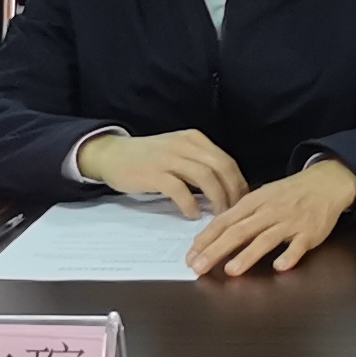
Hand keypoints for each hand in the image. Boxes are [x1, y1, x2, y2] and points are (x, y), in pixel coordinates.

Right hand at [79, 128, 250, 216]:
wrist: (112, 154)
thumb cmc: (148, 158)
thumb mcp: (178, 153)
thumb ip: (199, 165)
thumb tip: (225, 188)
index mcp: (195, 139)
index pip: (227, 160)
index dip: (239, 183)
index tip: (243, 203)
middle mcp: (185, 144)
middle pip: (222, 167)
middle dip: (233, 192)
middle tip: (235, 213)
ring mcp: (169, 158)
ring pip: (206, 177)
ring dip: (217, 199)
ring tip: (219, 217)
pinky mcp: (154, 173)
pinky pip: (180, 189)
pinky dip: (190, 204)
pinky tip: (193, 215)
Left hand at [190, 159, 355, 276]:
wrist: (326, 182)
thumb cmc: (289, 193)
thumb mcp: (262, 197)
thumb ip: (241, 215)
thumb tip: (213, 234)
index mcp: (254, 202)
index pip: (225, 221)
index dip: (206, 238)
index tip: (190, 255)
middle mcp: (269, 211)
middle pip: (239, 231)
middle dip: (216, 250)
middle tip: (198, 268)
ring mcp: (290, 222)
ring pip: (266, 238)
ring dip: (248, 255)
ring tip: (231, 270)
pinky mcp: (309, 232)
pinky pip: (298, 245)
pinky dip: (289, 256)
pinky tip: (280, 267)